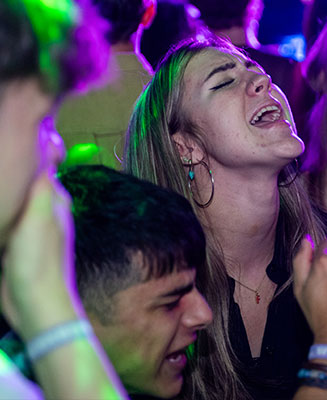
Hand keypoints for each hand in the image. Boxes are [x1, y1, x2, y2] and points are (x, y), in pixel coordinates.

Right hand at [1, 167, 80, 340]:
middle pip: (19, 184)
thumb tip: (43, 150)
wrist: (34, 305)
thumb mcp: (38, 218)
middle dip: (6, 176)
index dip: (22, 154)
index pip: (39, 167)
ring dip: (1, 198)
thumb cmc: (39, 261)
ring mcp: (24, 227)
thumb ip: (40, 186)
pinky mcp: (10, 244)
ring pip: (7, 203)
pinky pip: (0, 222)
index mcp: (53, 200)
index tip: (4, 140)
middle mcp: (41, 210)